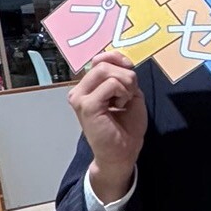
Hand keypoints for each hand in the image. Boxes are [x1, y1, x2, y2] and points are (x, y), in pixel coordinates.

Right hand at [69, 51, 146, 205]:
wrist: (123, 151)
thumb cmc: (126, 126)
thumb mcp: (129, 93)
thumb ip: (123, 76)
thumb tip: (120, 60)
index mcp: (88, 86)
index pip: (99, 59)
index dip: (117, 58)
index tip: (129, 68)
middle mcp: (79, 90)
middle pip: (103, 63)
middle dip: (126, 75)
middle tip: (130, 94)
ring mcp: (80, 97)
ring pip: (106, 70)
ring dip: (125, 84)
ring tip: (124, 101)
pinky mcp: (87, 105)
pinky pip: (111, 84)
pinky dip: (123, 92)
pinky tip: (120, 106)